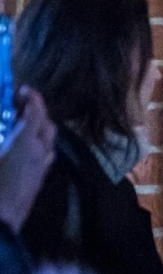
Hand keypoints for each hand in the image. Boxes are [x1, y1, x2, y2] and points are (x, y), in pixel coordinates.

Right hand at [0, 89, 55, 233]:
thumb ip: (3, 131)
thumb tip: (6, 128)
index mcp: (26, 144)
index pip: (36, 114)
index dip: (32, 99)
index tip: (23, 90)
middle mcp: (40, 155)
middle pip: (46, 127)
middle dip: (35, 113)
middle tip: (17, 105)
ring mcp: (41, 171)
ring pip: (47, 143)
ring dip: (36, 129)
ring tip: (16, 123)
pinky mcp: (37, 183)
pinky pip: (42, 157)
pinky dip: (34, 145)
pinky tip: (18, 148)